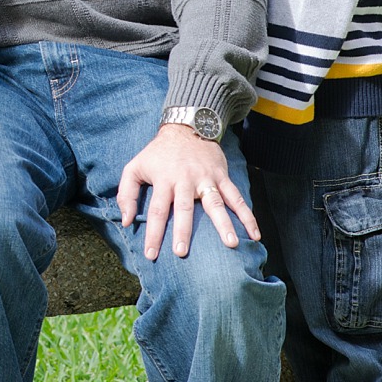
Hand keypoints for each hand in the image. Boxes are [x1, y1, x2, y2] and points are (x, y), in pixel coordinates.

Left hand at [116, 123, 261, 259]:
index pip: (157, 210)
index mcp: (164, 180)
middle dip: (183, 232)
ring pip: (215, 203)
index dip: (154, 233)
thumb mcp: (134, 167)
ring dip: (223, 224)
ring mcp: (206, 178)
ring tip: (231, 244)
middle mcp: (185, 180)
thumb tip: (126, 221)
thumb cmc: (157, 153)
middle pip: (184, 209)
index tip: (152, 254)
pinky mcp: (221, 177)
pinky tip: (254, 234)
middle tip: (182, 253)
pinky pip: (236, 197)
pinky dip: (247, 215)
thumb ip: (127, 193)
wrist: (186, 127)